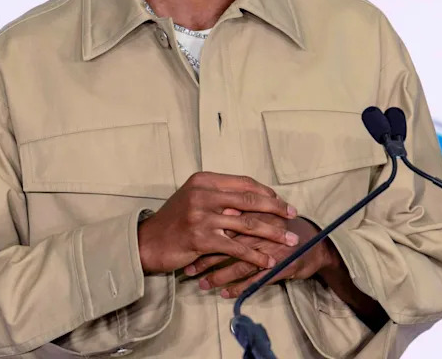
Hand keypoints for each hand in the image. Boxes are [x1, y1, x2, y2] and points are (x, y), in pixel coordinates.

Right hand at [137, 172, 299, 273]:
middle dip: (276, 209)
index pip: (244, 183)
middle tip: (294, 216)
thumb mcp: (194, 198)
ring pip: (247, 224)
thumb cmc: (174, 221)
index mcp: (204, 180)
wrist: (147, 243)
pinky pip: (236, 247)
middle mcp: (203, 194)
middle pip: (250, 199)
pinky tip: (268, 261)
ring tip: (289, 241)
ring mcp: (201, 216)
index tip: (282, 202)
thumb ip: (220, 196)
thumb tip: (253, 198)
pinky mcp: (201, 238)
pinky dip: (255, 255)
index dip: (266, 192)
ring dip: (272, 234)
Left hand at [184, 216, 336, 297]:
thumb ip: (243, 211)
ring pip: (239, 263)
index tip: (186, 245)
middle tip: (188, 269)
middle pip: (229, 243)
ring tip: (202, 285)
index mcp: (257, 212)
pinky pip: (255, 280)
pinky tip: (225, 294)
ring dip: (218, 277)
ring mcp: (272, 249)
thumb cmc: (285, 228)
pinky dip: (239, 288)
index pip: (225, 222)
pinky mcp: (280, 266)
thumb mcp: (264, 215)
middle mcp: (263, 229)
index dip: (204, 234)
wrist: (316, 245)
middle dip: (206, 258)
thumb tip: (213, 211)